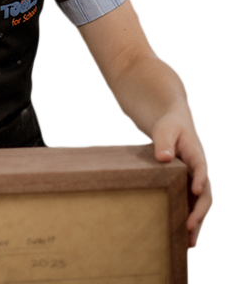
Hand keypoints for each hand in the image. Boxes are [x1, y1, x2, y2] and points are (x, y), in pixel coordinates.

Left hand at [151, 110, 212, 248]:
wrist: (173, 125)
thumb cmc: (169, 126)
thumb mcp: (165, 129)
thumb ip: (164, 141)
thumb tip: (164, 158)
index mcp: (196, 155)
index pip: (201, 169)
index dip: (200, 179)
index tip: (196, 191)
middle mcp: (200, 171)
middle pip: (204, 194)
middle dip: (199, 212)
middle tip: (189, 227)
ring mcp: (195, 180)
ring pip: (199, 204)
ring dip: (196, 223)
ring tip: (189, 243)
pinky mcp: (187, 186)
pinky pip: (190, 205)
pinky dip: (189, 219)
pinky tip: (183, 237)